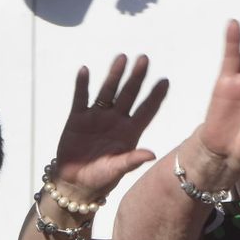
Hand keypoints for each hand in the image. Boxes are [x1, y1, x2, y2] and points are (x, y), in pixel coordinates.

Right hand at [50, 55, 168, 200]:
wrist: (74, 182)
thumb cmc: (100, 178)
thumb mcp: (116, 169)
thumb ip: (132, 160)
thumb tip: (151, 154)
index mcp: (130, 132)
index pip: (146, 110)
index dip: (156, 96)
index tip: (165, 80)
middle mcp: (116, 121)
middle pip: (129, 94)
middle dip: (136, 77)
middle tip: (144, 59)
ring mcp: (97, 118)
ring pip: (107, 91)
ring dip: (114, 75)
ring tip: (122, 57)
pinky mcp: (77, 119)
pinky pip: (80, 98)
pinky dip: (82, 85)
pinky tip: (86, 70)